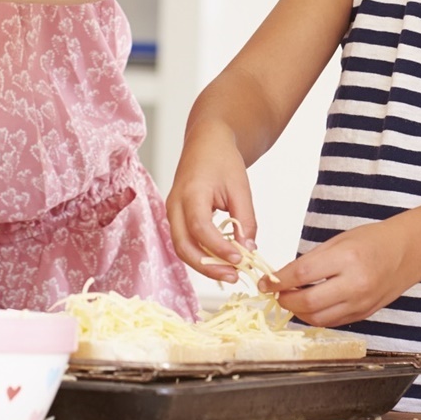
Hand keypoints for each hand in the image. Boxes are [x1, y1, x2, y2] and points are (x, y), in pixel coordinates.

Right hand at [165, 128, 257, 283]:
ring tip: (230, 273)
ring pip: (181, 248)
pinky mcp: (177, 218)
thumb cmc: (223, 160)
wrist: (206, 143)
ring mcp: (172, 212)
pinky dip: (201, 255)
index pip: (200, 227)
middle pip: (183, 245)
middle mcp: (175, 205)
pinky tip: (221, 261)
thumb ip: (245, 220)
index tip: (239, 259)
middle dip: (207, 266)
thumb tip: (247, 250)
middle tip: (233, 275)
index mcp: (191, 192)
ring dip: (204, 264)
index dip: (218, 247)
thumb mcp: (241, 188)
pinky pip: (185, 242)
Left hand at [266, 220, 412, 326]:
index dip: (278, 281)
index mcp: (347, 259)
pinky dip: (316, 316)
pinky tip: (311, 304)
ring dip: (298, 311)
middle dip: (285, 300)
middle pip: (307, 303)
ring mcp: (361, 303)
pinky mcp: (364, 315)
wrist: (408, 252)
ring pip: (317, 319)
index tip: (266, 282)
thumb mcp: (340, 240)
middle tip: (277, 293)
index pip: (302, 274)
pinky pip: (332, 322)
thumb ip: (312, 260)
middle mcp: (355, 284)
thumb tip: (283, 277)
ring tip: (292, 299)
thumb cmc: (374, 240)